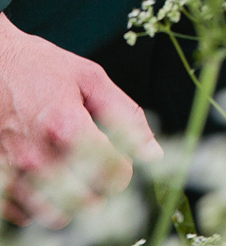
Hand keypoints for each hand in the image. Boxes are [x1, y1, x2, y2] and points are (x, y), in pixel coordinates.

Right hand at [0, 14, 160, 226]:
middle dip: (102, 191)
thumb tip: (153, 153)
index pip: (111, 173)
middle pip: (86, 201)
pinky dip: (39, 208)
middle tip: (100, 173)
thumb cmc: (40, 67)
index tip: (121, 162)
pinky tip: (47, 184)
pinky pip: (21, 216)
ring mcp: (10, 169)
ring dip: (72, 204)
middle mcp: (36, 152)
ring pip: (54, 216)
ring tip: (75, 181)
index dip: (124, 172)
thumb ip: (125, 115)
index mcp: (66, 124)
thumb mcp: (90, 78)